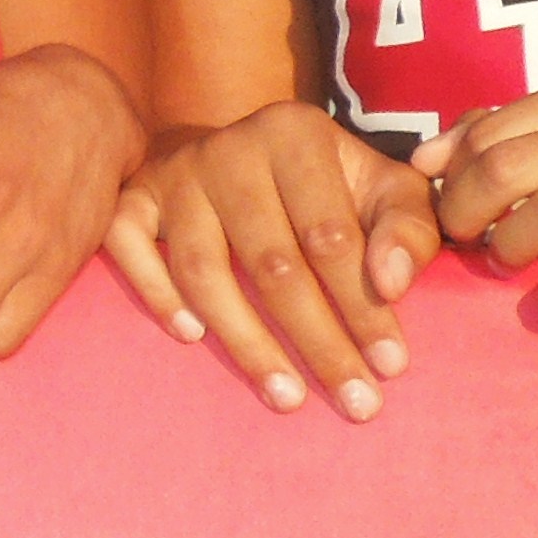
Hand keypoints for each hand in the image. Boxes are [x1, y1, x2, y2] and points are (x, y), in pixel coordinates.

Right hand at [105, 100, 443, 417]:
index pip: (331, 236)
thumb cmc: (328, 183)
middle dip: (318, 341)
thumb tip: (390, 283)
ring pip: (202, 268)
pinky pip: (129, 247)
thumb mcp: (385, 188)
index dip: (363, 306)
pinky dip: (156, 293)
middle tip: (355, 403)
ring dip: (246, 341)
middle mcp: (230, 147)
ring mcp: (176, 172)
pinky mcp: (135, 196)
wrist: (242, 147)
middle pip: (272, 262)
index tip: (391, 367)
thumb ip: (408, 229)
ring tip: (286, 397)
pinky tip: (192, 337)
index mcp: (296, 135)